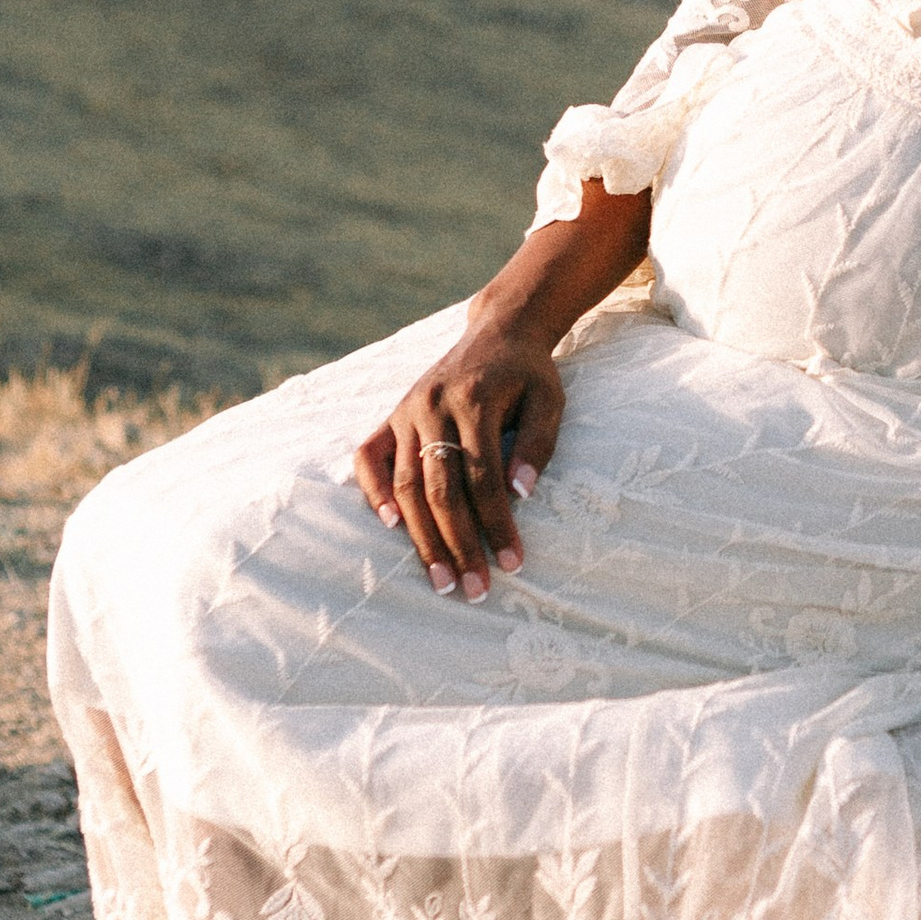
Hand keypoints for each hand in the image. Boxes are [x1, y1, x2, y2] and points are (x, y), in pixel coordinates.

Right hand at [352, 314, 564, 599]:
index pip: (483, 478)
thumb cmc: (530, 373)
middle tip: (472, 589)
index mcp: (476, 401)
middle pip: (440, 489)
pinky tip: (391, 526)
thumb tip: (522, 495)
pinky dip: (373, 491)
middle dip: (457, 544)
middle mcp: (434, 406)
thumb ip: (538, 445)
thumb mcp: (550, 400)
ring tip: (440, 579)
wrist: (499, 330)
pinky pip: (369, 456)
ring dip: (422, 537)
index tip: (513, 563)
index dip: (497, 524)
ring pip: (406, 483)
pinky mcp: (393, 414)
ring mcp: (408, 410)